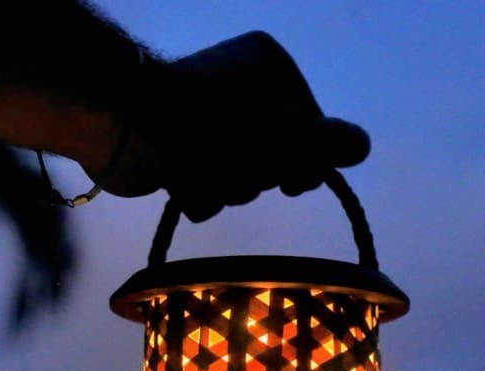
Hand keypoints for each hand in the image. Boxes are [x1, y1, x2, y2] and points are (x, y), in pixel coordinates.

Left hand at [97, 31, 369, 221]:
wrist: (123, 128)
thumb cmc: (214, 126)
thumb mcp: (282, 136)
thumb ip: (325, 144)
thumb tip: (362, 144)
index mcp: (269, 65)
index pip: (312, 127)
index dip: (306, 161)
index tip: (292, 183)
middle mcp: (239, 83)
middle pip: (276, 153)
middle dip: (258, 175)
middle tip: (239, 171)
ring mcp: (206, 115)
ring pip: (240, 172)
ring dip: (227, 187)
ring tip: (205, 175)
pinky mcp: (177, 144)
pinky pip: (206, 180)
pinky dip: (198, 190)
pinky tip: (184, 185)